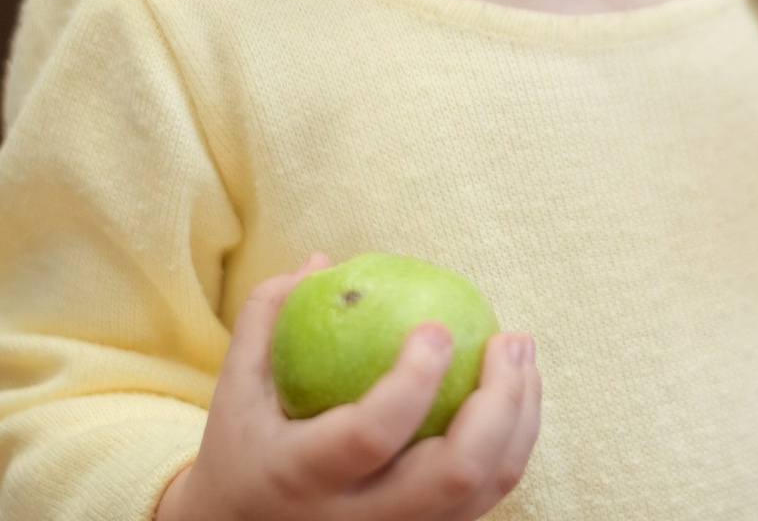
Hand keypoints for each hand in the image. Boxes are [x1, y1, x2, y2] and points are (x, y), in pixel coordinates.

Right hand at [156, 255, 540, 520]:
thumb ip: (268, 316)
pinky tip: (514, 389)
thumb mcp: (235, 388)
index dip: (413, 381)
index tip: (437, 325)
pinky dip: (512, 442)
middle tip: (508, 337)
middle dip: (497, 401)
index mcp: (303, 476)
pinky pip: (486, 498)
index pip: (371, 435)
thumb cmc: (243, 449)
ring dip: (520, 418)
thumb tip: (324, 260)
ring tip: (522, 352)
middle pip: (451, 474)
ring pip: (483, 491)